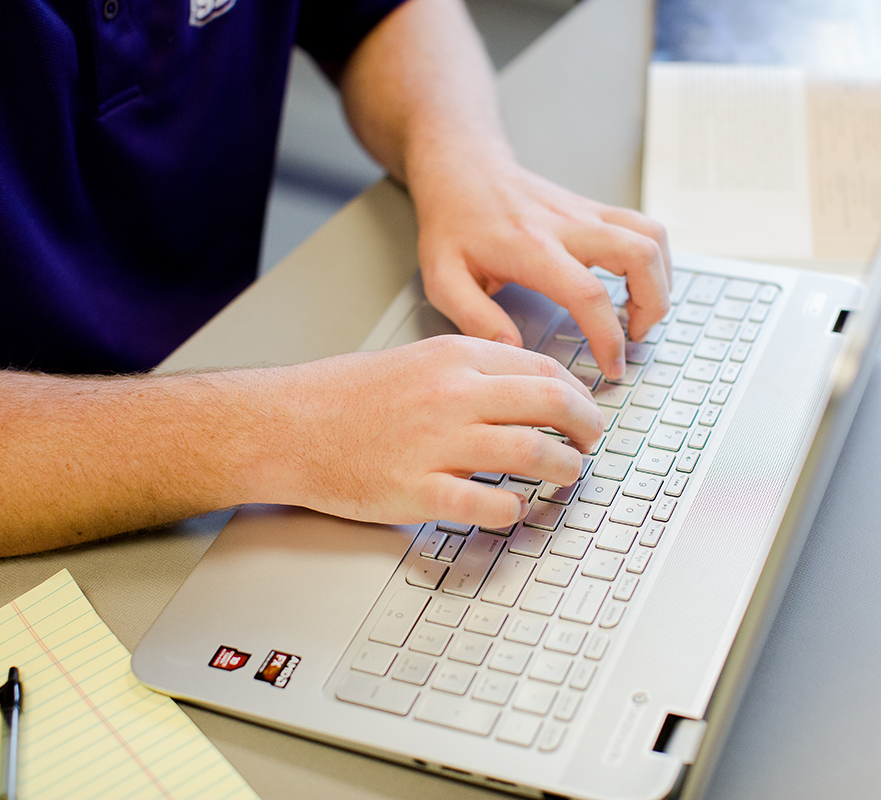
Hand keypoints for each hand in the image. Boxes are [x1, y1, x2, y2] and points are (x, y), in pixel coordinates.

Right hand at [256, 336, 603, 527]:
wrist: (288, 425)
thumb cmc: (347, 396)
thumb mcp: (418, 361)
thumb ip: (472, 372)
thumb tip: (528, 393)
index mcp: (454, 358)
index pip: (542, 369)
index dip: (576, 393)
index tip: (584, 411)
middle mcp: (451, 395)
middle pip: (549, 403)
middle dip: (586, 426)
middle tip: (591, 443)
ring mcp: (435, 443)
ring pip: (530, 453)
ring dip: (563, 468)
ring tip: (567, 475)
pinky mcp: (416, 490)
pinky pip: (485, 505)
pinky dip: (511, 511)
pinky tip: (513, 510)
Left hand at [412, 156, 671, 380]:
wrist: (462, 169)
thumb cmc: (453, 223)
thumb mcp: (443, 278)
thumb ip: (476, 318)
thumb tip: (513, 350)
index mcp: (532, 247)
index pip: (589, 294)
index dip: (609, 337)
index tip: (611, 367)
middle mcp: (568, 224)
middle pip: (640, 255)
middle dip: (652, 306)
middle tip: (634, 338)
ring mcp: (586, 212)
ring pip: (653, 236)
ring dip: (660, 280)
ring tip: (641, 313)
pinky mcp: (594, 208)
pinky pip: (645, 227)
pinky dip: (654, 260)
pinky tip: (639, 284)